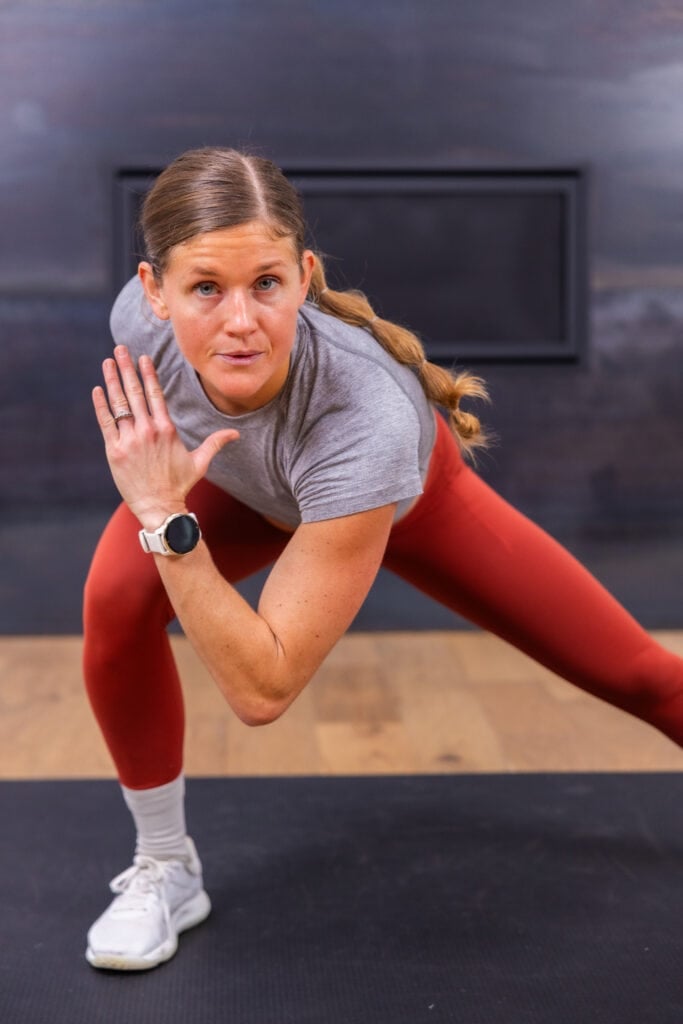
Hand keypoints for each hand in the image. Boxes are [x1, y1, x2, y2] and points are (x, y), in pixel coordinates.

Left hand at [92, 345, 238, 529]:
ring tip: (108, 362)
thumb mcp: (200, 462)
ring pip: (119, 403)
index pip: (156, 393)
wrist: (159, 507)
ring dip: (112, 380)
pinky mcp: (114, 451)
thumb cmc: (180, 485)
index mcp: (167, 429)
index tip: (143, 357)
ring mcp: (129, 440)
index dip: (148, 373)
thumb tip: (236, 434)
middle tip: (120, 349)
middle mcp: (147, 430)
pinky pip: (106, 422)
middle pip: (135, 392)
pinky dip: (101, 405)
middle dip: (127, 368)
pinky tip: (98, 389)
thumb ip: (215, 443)